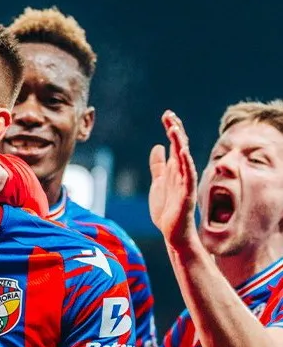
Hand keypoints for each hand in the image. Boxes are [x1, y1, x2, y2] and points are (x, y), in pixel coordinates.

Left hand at [149, 110, 199, 250]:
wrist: (172, 231)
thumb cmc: (167, 208)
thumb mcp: (158, 182)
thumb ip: (158, 166)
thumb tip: (158, 147)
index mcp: (174, 168)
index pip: (176, 143)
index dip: (172, 129)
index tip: (166, 115)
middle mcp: (181, 172)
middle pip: (180, 146)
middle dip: (175, 130)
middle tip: (168, 115)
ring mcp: (185, 181)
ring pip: (184, 158)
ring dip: (179, 143)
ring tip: (173, 128)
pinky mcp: (186, 193)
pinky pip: (188, 176)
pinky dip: (186, 163)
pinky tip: (182, 152)